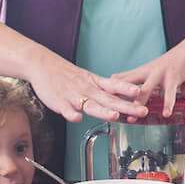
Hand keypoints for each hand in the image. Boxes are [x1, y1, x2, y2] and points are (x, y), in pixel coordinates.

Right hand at [27, 51, 146, 121]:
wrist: (43, 65)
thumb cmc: (68, 74)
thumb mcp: (89, 78)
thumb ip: (105, 90)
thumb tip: (123, 98)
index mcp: (95, 83)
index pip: (114, 86)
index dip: (127, 89)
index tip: (139, 92)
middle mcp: (87, 89)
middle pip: (109, 99)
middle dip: (126, 106)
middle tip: (141, 111)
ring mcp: (73, 96)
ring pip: (90, 105)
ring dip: (102, 111)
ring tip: (114, 115)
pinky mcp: (59, 102)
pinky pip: (66, 109)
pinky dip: (71, 114)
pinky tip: (77, 118)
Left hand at [114, 36, 184, 115]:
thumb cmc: (174, 60)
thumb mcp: (151, 67)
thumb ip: (136, 75)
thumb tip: (115, 79)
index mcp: (142, 71)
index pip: (120, 80)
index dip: (108, 90)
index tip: (96, 100)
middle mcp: (148, 71)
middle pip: (128, 85)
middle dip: (118, 98)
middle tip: (108, 112)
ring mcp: (160, 73)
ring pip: (146, 90)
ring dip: (138, 103)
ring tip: (133, 118)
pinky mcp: (174, 76)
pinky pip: (170, 92)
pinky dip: (168, 104)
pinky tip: (166, 114)